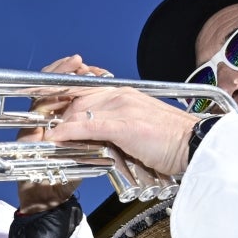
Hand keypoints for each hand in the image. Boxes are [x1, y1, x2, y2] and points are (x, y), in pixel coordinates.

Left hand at [42, 86, 197, 179]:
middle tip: (41, 130)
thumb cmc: (173, 142)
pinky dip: (68, 132)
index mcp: (125, 94)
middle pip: (76, 99)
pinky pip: (87, 125)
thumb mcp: (139, 130)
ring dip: (58, 125)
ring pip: (78, 110)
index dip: (63, 102)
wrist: (196, 145)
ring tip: (44, 138)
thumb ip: (116, 129)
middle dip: (55, 114)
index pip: (84, 91)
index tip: (49, 116)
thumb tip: (97, 138)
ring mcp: (122, 108)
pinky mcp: (124, 125)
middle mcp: (121, 95)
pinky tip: (56, 140)